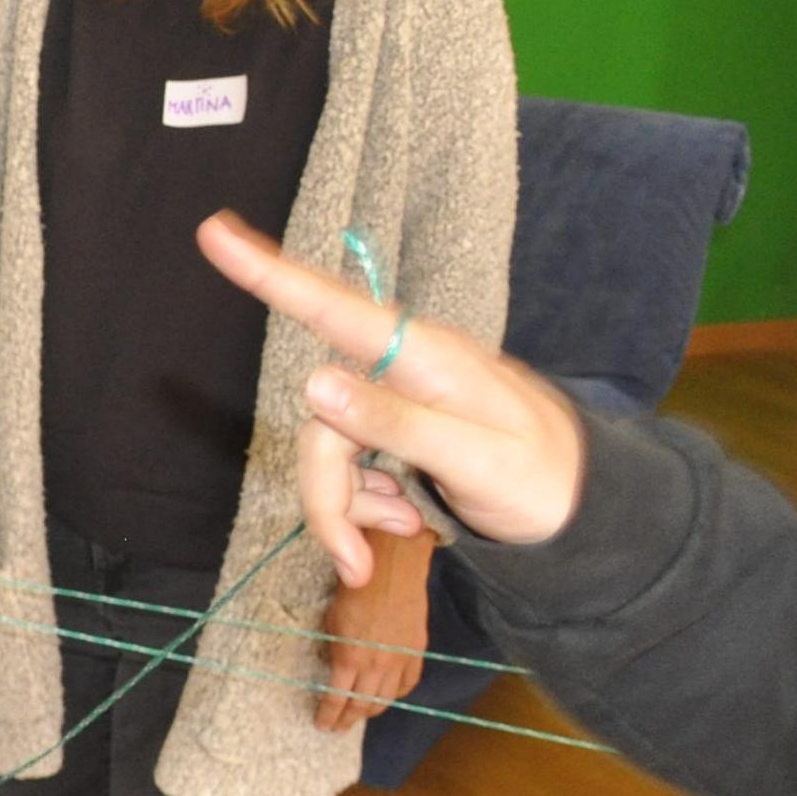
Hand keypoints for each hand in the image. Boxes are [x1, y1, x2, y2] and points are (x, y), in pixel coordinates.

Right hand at [196, 213, 586, 583]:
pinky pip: (348, 468)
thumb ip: (396, 422)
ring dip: (350, 507)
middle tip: (354, 561)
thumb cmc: (542, 477)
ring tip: (405, 531)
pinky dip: (366, 505)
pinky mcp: (392, 429)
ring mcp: (394, 399)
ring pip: (327, 451)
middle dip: (328, 496)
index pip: (334, 308)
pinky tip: (407, 517)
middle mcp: (399, 367)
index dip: (269, 273)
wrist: (582, 506)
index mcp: (423, 356)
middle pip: (320, 422)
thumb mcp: (477, 458)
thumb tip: (313, 383)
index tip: (214, 233)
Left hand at [312, 532, 431, 730]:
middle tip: (338, 728)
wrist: (392, 568)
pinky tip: (388, 697)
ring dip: (371, 711)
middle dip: (348, 720)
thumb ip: (334, 652)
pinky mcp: (417, 651)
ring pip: (386, 699)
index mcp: (350, 658)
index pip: (337, 699)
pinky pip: (408, 683)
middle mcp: (377, 665)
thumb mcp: (331, 623)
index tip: (322, 725)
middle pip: (362, 705)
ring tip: (360, 716)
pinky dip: (396, 695)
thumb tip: (334, 672)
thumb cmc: (353, 590)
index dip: (329, 715)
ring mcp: (400, 660)